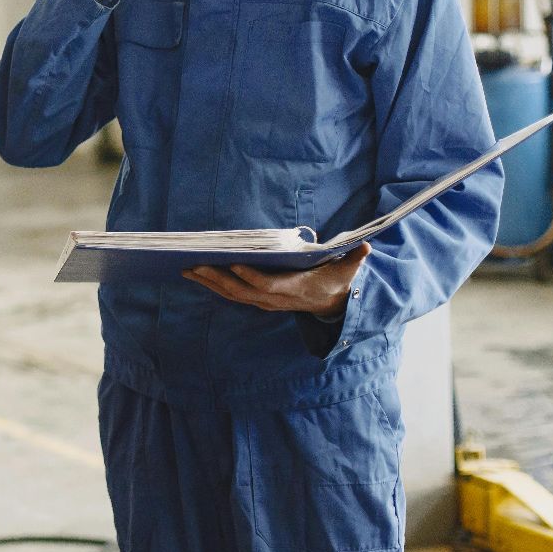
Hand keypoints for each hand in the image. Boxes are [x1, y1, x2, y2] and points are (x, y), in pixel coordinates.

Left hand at [184, 243, 370, 319]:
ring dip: (209, 283)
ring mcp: (264, 302)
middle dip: (217, 279)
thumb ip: (354, 260)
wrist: (331, 304)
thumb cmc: (335, 281)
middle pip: (241, 290)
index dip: (250, 277)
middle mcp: (275, 299)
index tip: (233, 264)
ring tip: (186, 269)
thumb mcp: (347, 271)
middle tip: (194, 265)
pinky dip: (213, 285)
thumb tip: (366, 247)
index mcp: (294, 289)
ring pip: (232, 294)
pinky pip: (231, 294)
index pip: (268, 285)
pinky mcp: (256, 300)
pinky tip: (196, 274)